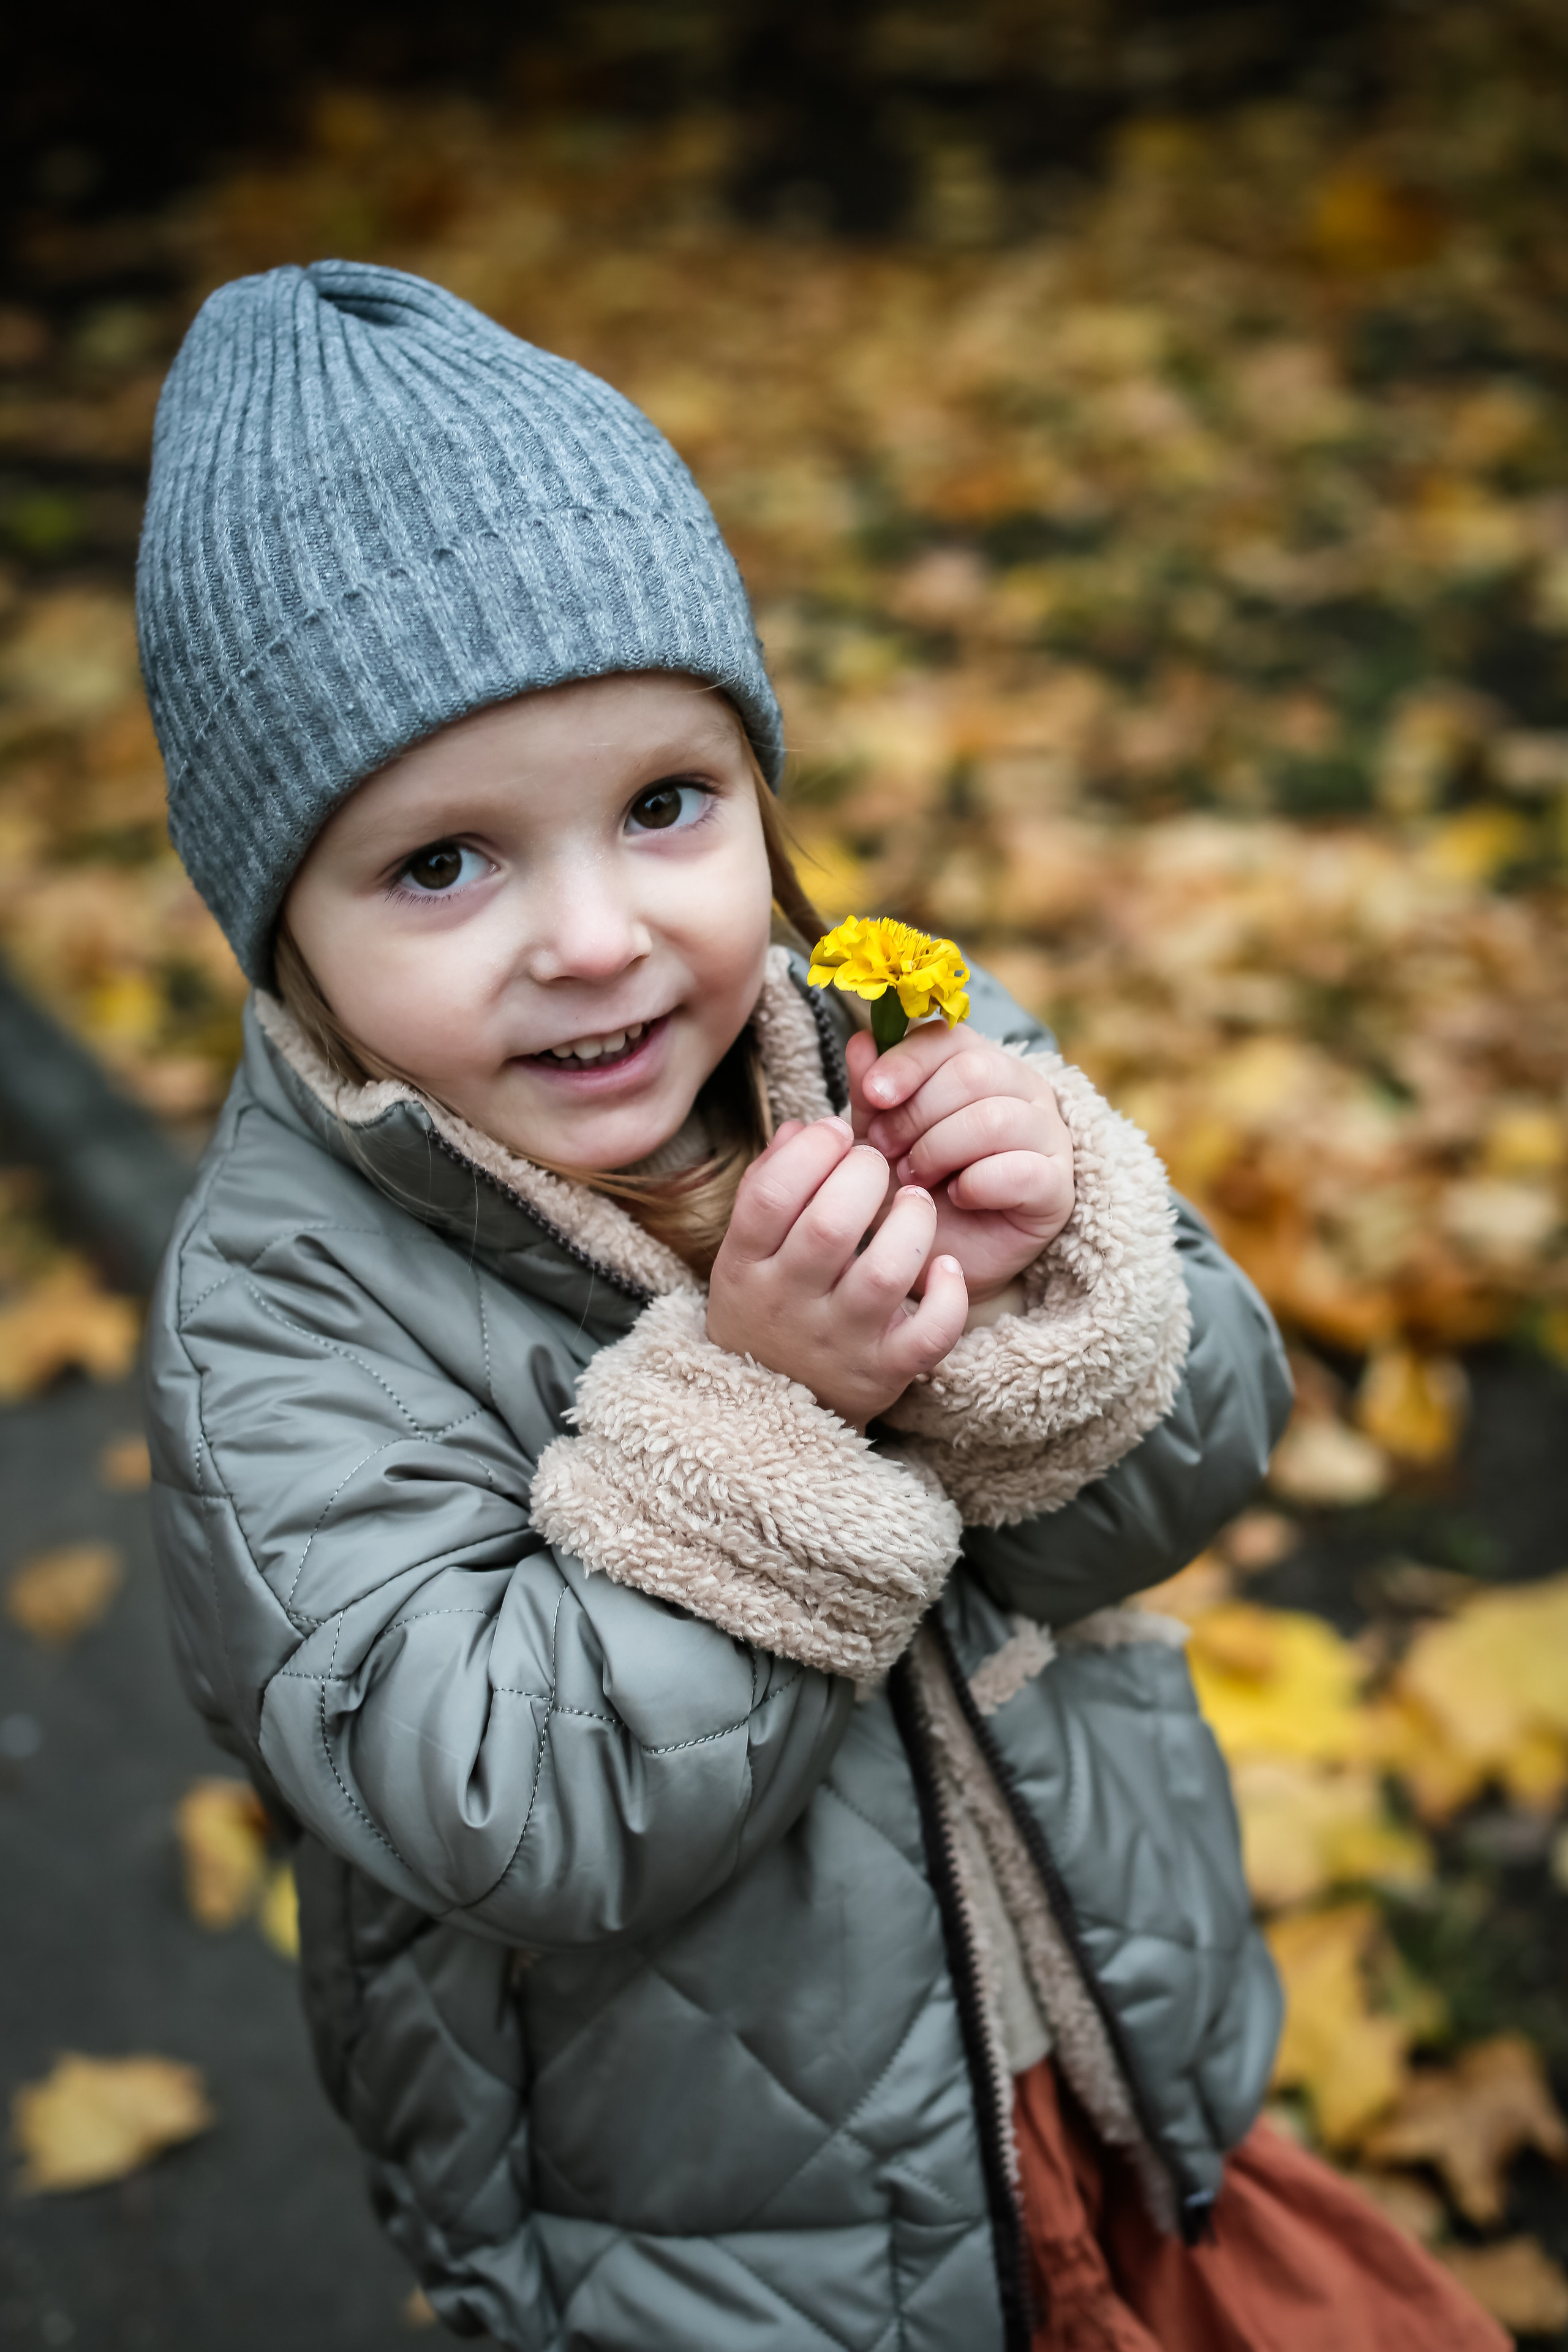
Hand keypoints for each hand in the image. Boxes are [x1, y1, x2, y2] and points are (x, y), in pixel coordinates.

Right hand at [707, 1114, 969, 1427]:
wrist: (768, 1411)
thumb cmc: (766, 1306)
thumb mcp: (745, 1250)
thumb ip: (769, 1183)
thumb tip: (805, 1127)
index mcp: (744, 1266)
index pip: (771, 1196)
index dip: (811, 1150)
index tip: (836, 1132)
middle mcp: (788, 1305)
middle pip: (831, 1225)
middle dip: (865, 1174)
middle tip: (878, 1164)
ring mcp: (839, 1341)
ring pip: (886, 1272)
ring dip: (912, 1222)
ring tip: (916, 1201)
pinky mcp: (885, 1372)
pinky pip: (929, 1335)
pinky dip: (948, 1296)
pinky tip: (945, 1267)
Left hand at [848, 1024, 1074, 1304]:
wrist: (936, 1256)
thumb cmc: (909, 1187)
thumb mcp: (877, 1138)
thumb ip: (869, 1092)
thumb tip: (863, 1042)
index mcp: (979, 1062)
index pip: (950, 1036)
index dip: (907, 1062)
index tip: (873, 1095)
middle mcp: (1022, 1088)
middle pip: (974, 1072)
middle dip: (917, 1113)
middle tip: (886, 1150)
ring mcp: (1048, 1134)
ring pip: (995, 1118)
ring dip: (940, 1150)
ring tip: (914, 1177)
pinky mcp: (1057, 1186)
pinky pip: (1020, 1170)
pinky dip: (976, 1185)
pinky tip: (956, 1198)